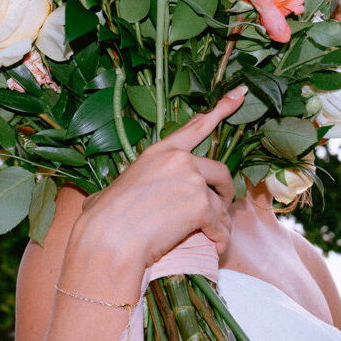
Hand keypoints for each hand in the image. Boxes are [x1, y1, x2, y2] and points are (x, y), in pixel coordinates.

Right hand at [74, 86, 247, 274]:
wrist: (109, 238)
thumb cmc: (102, 219)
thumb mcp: (111, 190)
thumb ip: (122, 189)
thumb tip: (100, 200)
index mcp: (160, 152)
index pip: (196, 127)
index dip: (222, 109)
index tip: (239, 94)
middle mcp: (180, 160)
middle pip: (220, 171)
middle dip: (226, 191)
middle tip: (223, 207)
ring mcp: (192, 181)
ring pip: (221, 202)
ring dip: (220, 221)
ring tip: (213, 236)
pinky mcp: (201, 205)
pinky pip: (219, 224)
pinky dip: (219, 238)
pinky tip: (215, 246)